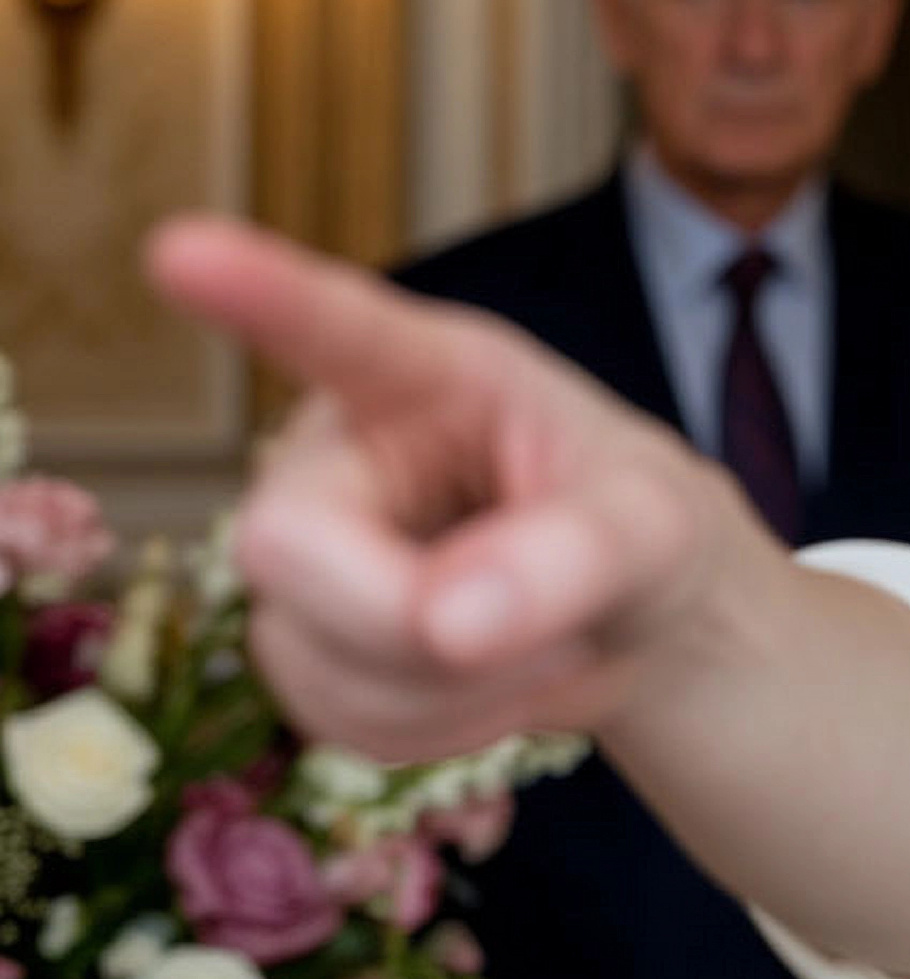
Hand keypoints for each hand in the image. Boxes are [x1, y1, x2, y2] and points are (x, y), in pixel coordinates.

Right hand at [146, 215, 761, 761]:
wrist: (631, 610)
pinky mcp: (305, 644)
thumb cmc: (642, 526)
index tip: (181, 247)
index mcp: (432, 374)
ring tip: (541, 637)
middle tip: (545, 627)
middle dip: (405, 619)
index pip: (337, 328)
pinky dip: (441, 731)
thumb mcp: (658, 527)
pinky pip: (340, 724)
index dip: (258, 293)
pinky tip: (496, 680)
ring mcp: (307, 552)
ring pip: (315, 659)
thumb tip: (447, 622)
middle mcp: (340, 449)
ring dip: (454, 687)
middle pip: (284, 547)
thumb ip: (578, 554)